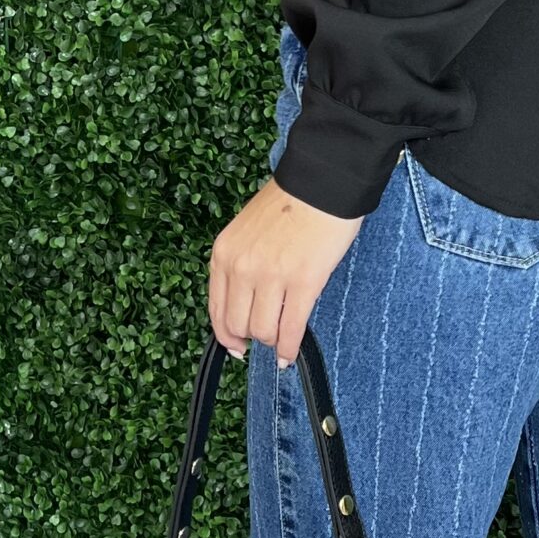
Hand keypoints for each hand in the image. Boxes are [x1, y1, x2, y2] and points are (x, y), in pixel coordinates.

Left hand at [209, 177, 365, 364]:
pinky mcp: (303, 282)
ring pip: (263, 331)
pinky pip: (291, 328)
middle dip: (252, 338)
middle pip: (238, 325)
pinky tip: (292, 354)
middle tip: (265, 339)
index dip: (226, 334)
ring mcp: (271, 276)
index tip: (236, 345)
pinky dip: (290, 347)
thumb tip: (246, 303)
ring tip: (283, 339)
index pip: (216, 309)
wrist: (322, 183)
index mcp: (224, 254)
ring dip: (273, 341)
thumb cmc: (290, 202)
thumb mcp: (247, 231)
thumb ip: (240, 263)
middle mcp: (242, 268)